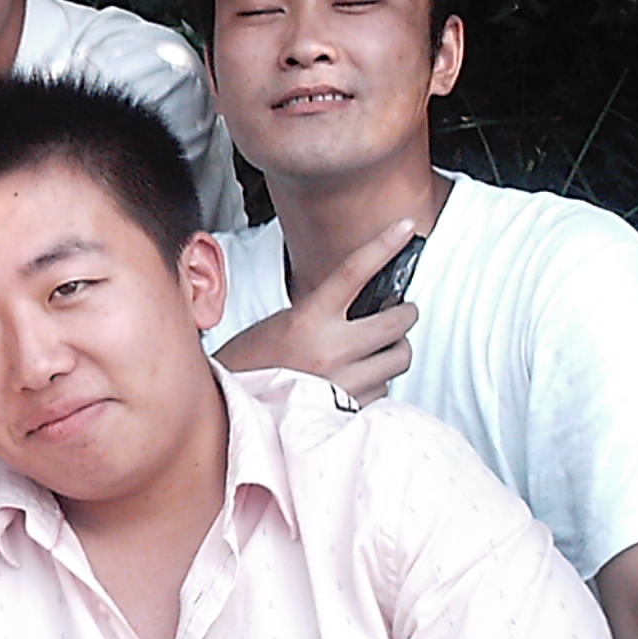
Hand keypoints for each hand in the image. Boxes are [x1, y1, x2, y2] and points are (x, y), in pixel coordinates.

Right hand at [214, 219, 420, 402]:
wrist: (233, 408)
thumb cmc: (249, 364)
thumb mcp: (281, 324)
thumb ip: (323, 313)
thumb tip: (364, 307)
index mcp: (307, 320)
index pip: (353, 272)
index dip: (384, 246)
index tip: (405, 229)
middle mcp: (329, 350)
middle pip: (397, 321)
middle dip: (404, 314)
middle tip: (399, 312)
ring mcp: (343, 381)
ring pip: (399, 357)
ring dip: (394, 350)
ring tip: (376, 349)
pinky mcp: (350, 408)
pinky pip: (384, 389)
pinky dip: (378, 380)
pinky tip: (357, 377)